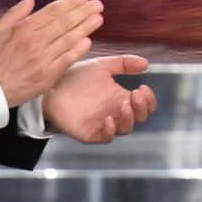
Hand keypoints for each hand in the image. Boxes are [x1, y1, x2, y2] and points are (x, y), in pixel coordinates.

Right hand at [0, 0, 102, 106]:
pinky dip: (78, 50)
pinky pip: (67, 59)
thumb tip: (31, 0)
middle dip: (83, 12)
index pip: (52, 12)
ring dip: (85, 27)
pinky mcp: (47, 75)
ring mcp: (42, 59)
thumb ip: (15, 14)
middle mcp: (35, 42)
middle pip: (64, 23)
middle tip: (97, 5)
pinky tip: (88, 41)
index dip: (70, 3)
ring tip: (98, 18)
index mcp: (23, 29)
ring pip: (68, 39)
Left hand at [42, 55, 156, 143]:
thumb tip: (146, 63)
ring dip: (128, 118)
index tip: (143, 88)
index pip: (144, 106)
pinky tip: (108, 119)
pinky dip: (110, 130)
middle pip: (139, 118)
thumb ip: (124, 63)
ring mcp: (103, 124)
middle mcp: (115, 113)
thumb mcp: (103, 66)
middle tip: (135, 94)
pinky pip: (105, 137)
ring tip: (123, 104)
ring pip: (125, 129)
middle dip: (141, 107)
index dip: (149, 100)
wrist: (52, 86)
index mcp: (121, 98)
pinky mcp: (90, 133)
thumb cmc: (77, 77)